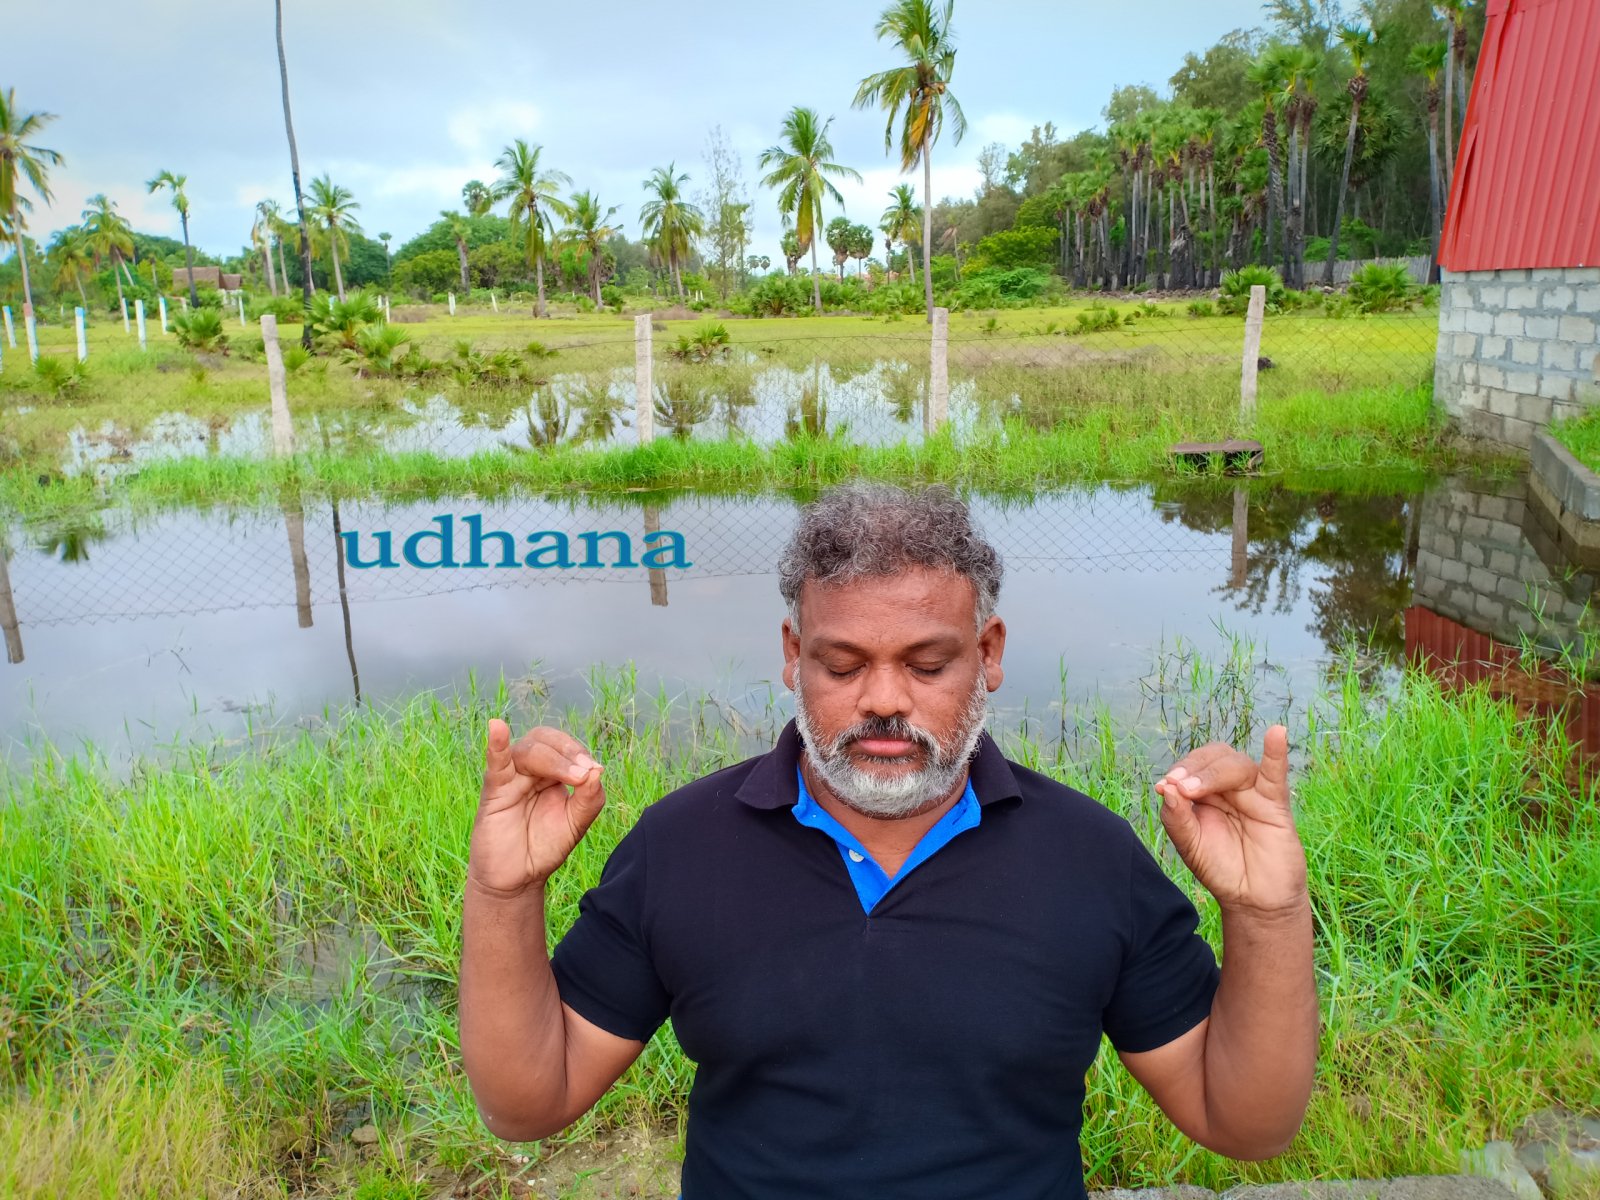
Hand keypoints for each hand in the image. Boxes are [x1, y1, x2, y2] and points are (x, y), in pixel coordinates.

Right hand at [468, 720, 605, 895]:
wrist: (517, 879)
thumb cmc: (544, 847)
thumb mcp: (575, 824)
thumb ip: (589, 799)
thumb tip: (597, 770)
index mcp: (552, 773)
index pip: (566, 746)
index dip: (580, 753)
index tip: (594, 771)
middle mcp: (531, 770)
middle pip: (546, 740)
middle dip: (568, 752)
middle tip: (583, 773)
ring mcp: (512, 777)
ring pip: (528, 750)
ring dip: (553, 758)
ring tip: (571, 775)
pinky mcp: (494, 790)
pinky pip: (495, 762)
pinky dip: (496, 744)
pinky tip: (497, 727)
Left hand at [1154, 725, 1306, 917]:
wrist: (1253, 900)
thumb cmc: (1220, 869)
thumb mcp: (1189, 846)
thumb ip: (1176, 818)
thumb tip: (1166, 787)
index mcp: (1204, 793)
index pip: (1192, 765)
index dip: (1180, 770)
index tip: (1165, 786)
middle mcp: (1228, 788)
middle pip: (1213, 757)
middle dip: (1194, 768)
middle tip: (1181, 787)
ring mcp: (1252, 793)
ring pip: (1236, 764)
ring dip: (1214, 771)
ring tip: (1196, 790)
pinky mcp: (1275, 803)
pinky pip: (1276, 772)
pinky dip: (1276, 752)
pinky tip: (1276, 733)